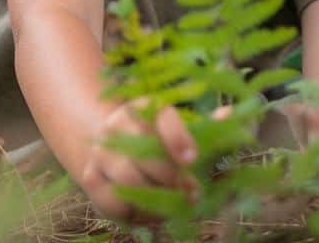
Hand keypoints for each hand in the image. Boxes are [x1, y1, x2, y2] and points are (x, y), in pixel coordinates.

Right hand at [78, 100, 196, 220]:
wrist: (114, 152)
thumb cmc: (157, 144)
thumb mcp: (180, 132)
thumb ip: (206, 127)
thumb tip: (228, 113)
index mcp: (144, 107)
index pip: (162, 116)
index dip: (178, 137)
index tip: (192, 159)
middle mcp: (118, 124)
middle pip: (146, 153)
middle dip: (172, 177)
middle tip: (190, 191)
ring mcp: (101, 151)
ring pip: (129, 179)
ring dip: (155, 196)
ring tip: (173, 201)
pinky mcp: (90, 177)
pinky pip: (113, 200)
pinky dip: (135, 211)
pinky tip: (149, 209)